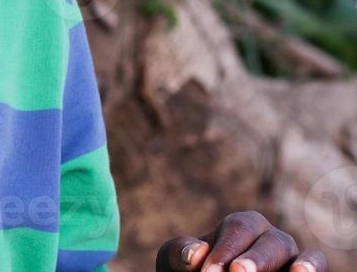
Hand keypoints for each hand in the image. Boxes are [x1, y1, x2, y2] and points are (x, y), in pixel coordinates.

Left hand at [156, 211, 325, 271]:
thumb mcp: (176, 261)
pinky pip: (317, 269)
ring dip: (298, 264)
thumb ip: (180, 252)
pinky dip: (313, 269)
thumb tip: (196, 254)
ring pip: (299, 255)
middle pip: (271, 242)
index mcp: (242, 225)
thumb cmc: (191, 271)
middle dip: (255, 260)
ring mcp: (292, 259)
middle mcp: (271, 238)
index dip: (225, 251)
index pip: (237, 229)